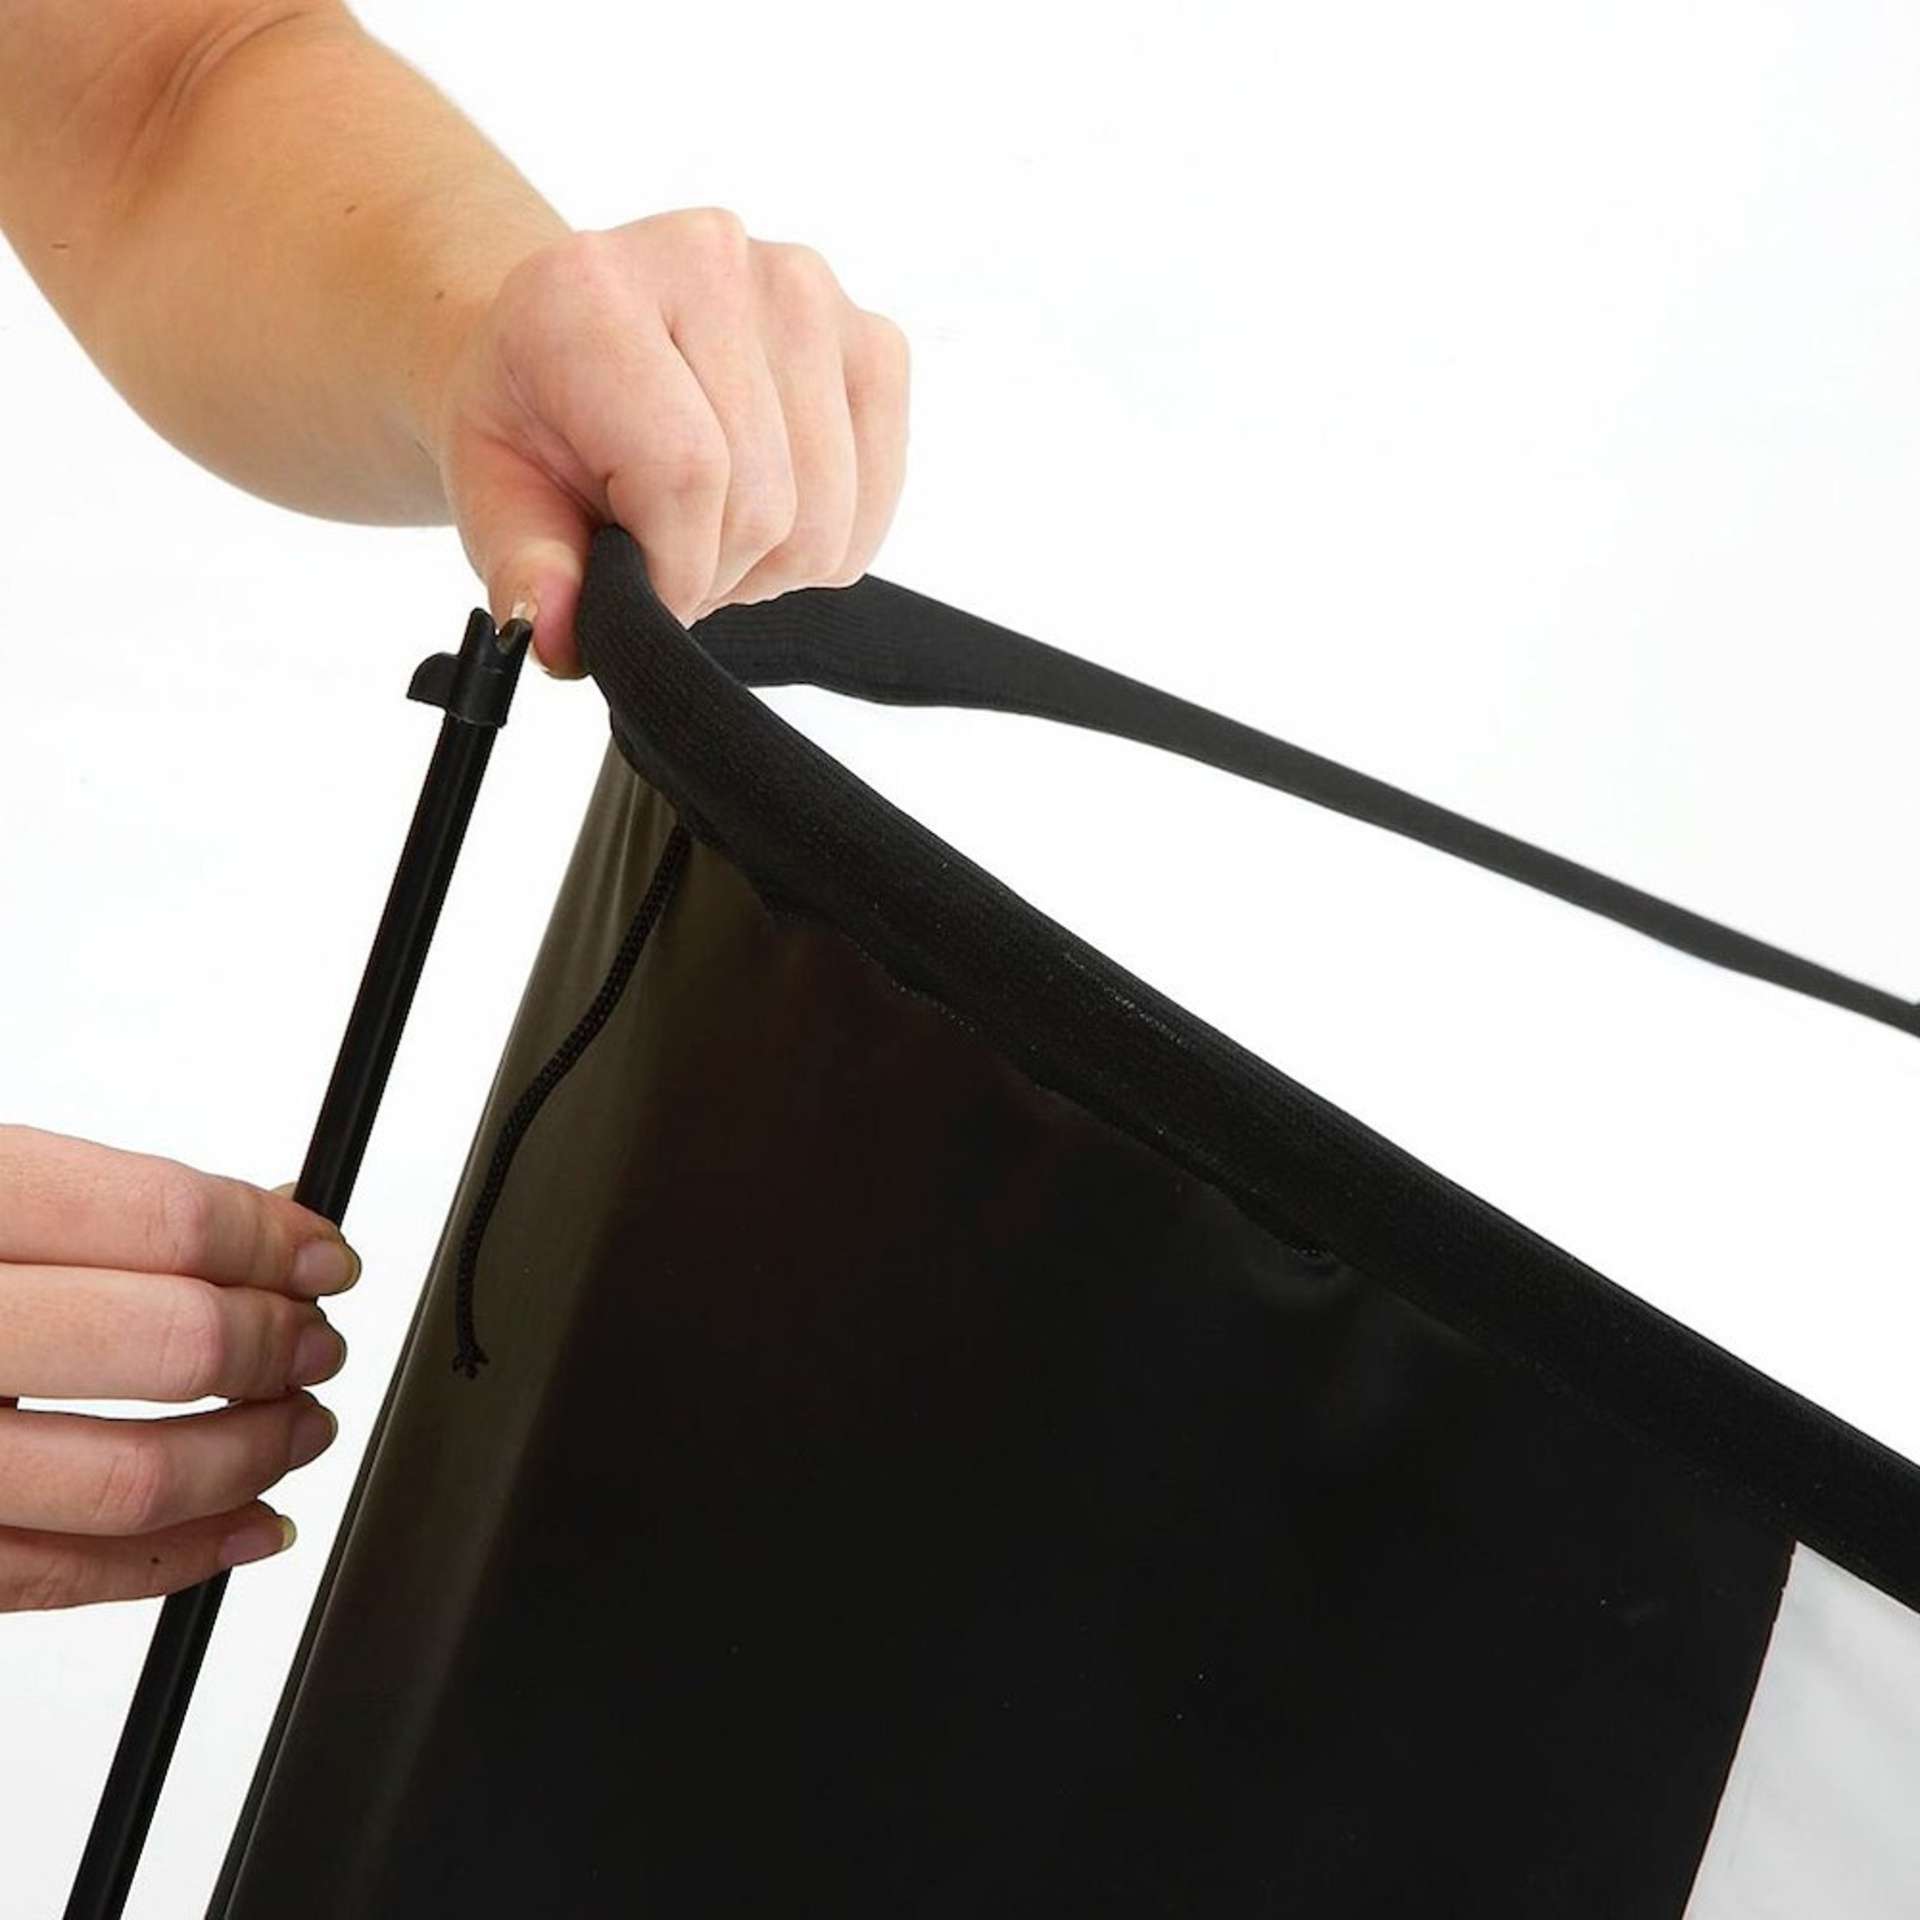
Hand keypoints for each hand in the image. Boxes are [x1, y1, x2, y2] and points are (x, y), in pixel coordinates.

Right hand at [0, 1126, 356, 1610]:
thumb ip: (96, 1203)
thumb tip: (263, 1216)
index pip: (166, 1221)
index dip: (276, 1241)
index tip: (324, 1257)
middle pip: (171, 1344)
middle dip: (280, 1347)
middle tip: (316, 1342)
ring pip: (132, 1478)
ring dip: (254, 1455)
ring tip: (297, 1427)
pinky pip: (56, 1578)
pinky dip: (178, 1561)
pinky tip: (243, 1523)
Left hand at [428, 208, 910, 674]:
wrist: (575, 342)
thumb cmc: (538, 419)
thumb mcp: (491, 491)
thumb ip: (522, 563)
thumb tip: (553, 632)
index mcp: (591, 290)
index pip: (686, 472)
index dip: (676, 573)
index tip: (648, 600)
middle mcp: (708, 258)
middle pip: (766, 502)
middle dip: (719, 572)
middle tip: (672, 558)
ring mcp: (803, 289)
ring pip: (828, 513)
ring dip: (774, 562)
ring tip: (715, 531)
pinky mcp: (870, 335)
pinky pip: (880, 493)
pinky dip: (830, 539)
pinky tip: (772, 509)